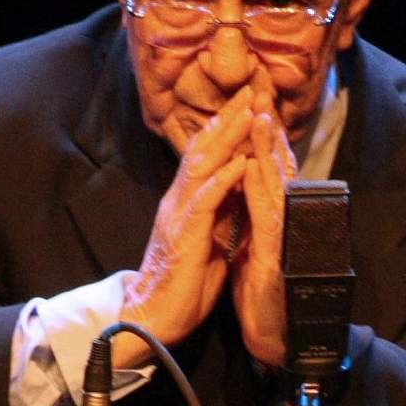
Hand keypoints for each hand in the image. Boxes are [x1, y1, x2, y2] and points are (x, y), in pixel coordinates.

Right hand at [116, 86, 254, 366]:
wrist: (154, 317)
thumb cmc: (183, 283)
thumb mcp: (208, 240)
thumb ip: (220, 213)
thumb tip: (238, 190)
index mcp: (185, 202)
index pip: (206, 155)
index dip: (227, 126)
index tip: (249, 101)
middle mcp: (179, 201)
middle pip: (204, 149)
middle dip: (229, 118)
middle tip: (252, 88)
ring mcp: (180, 215)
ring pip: (203, 165)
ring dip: (228, 137)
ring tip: (249, 111)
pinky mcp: (185, 236)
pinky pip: (205, 201)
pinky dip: (223, 179)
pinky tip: (239, 162)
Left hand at [231, 68, 297, 366]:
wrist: (273, 340)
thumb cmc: (262, 297)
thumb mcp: (253, 246)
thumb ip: (254, 216)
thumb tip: (249, 186)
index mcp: (272, 219)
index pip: (267, 169)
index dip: (263, 134)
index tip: (254, 99)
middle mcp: (282, 223)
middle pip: (277, 167)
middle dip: (269, 128)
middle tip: (263, 89)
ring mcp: (281, 240)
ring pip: (276, 185)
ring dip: (268, 150)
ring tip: (261, 116)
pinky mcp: (273, 259)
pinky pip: (266, 218)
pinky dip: (259, 191)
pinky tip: (253, 168)